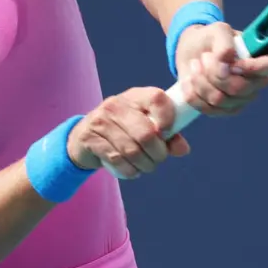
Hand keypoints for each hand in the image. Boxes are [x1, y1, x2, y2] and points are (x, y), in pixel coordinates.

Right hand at [67, 87, 190, 178]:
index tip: (167, 134)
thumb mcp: (146, 126)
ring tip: (145, 166)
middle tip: (158, 159)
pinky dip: (129, 170)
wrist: (84, 137)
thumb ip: (168, 136)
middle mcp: (117, 105)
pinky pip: (117, 160)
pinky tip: (131, 169)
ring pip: (132, 151)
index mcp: (135, 96)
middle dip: (158, 153)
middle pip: (147, 133)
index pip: (157, 99)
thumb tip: (183, 149)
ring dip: (145, 165)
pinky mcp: (90, 138)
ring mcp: (101, 120)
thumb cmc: (123, 130)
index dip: (168, 118)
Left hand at [174, 22, 267, 116]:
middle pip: (240, 88)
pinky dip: (194, 94)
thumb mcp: (217, 30)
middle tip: (204, 57)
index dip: (256, 68)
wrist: (192, 51)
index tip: (232, 62)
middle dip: (214, 73)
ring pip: (221, 99)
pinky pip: (209, 109)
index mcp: (265, 57)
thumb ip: (224, 43)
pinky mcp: (225, 110)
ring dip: (201, 81)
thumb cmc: (211, 38)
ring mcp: (242, 99)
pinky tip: (189, 81)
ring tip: (195, 64)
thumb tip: (227, 62)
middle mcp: (258, 81)